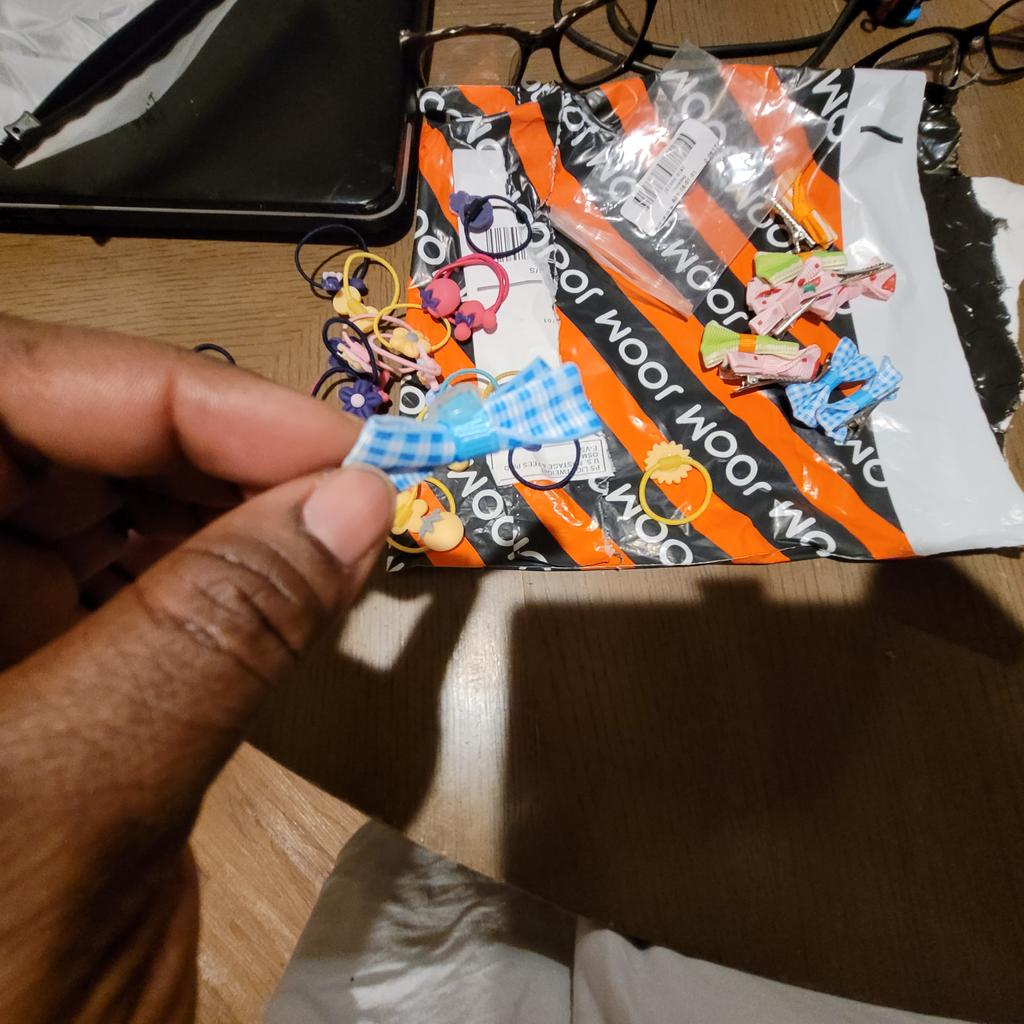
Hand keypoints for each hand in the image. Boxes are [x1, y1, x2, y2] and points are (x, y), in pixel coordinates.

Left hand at [0, 316, 394, 1022]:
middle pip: (51, 436)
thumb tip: (354, 502)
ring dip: (226, 507)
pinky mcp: (31, 683)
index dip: (166, 391)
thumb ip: (213, 633)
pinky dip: (222, 577)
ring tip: (333, 526)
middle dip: (209, 445)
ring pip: (98, 505)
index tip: (321, 441)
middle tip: (345, 483)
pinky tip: (293, 584)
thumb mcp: (66, 802)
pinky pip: (130, 588)